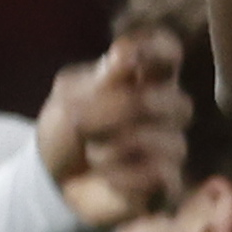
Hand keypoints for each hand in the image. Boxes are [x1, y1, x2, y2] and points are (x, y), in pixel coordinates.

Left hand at [34, 28, 189, 228]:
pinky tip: (105, 175)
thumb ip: (102, 78)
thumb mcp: (70, 98)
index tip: (125, 55)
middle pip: (178, 102)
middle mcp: (166, 109)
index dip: (159, 48)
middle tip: (84, 121)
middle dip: (125, 111)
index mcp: (144, 79)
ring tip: (92, 153)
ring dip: (115, 146)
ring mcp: (170, 146)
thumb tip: (124, 51)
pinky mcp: (168, 182)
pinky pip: (159, 173)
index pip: (169, 52)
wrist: (53, 182)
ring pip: (167, 140)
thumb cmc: (66, 132)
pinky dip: (122, 175)